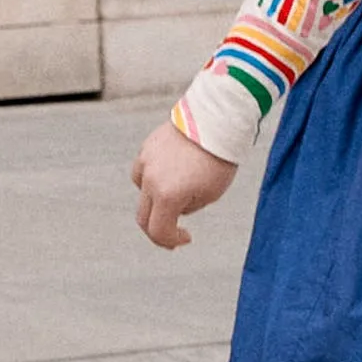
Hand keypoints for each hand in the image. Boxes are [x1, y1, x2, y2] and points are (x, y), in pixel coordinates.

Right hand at [131, 122, 236, 248]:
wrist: (217, 120)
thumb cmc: (219, 158)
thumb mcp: (210, 194)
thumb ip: (188, 206)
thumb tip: (176, 207)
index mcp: (167, 196)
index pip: (159, 231)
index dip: (171, 241)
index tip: (186, 238)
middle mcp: (150, 180)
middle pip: (143, 216)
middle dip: (158, 228)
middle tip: (173, 232)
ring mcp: (145, 161)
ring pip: (142, 190)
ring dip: (155, 200)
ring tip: (178, 194)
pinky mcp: (147, 146)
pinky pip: (145, 169)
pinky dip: (155, 177)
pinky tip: (173, 173)